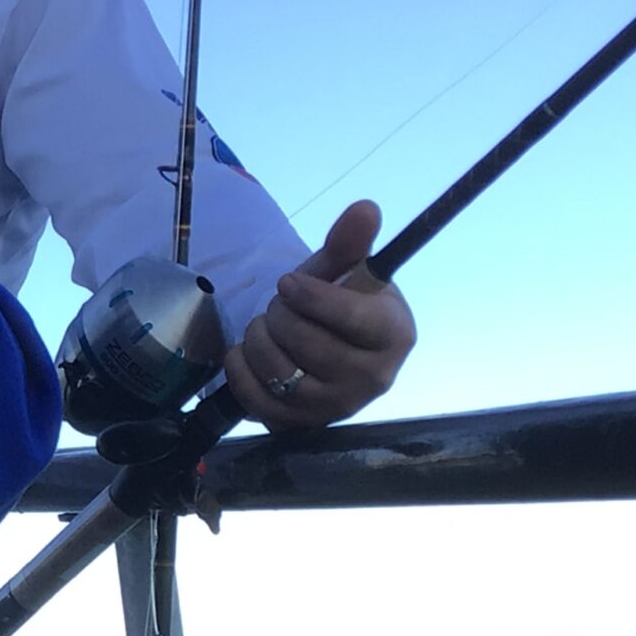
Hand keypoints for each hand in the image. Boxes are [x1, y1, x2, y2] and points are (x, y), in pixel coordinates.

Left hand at [226, 200, 415, 429]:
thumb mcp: (345, 270)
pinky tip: (243, 354)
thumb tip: (365, 208)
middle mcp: (374, 379)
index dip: (312, 298)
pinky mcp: (301, 426)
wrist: (328, 350)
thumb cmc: (339, 304)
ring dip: (258, 339)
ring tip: (264, 326)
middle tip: (279, 305)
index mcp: (395, 335)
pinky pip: (256, 401)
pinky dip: (239, 371)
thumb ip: (350, 242)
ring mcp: (336, 408)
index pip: (351, 318)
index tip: (287, 283)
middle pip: (308, 344)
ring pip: (280, 372)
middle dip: (280, 315)